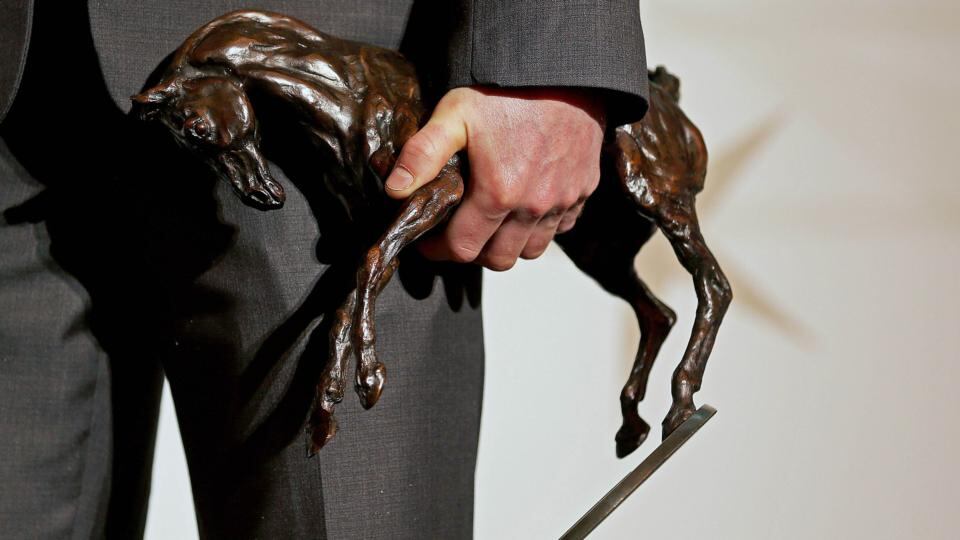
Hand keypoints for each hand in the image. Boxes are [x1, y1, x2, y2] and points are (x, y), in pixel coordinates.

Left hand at [384, 86, 604, 269]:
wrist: (564, 69)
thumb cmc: (508, 89)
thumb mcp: (454, 113)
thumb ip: (422, 153)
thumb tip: (396, 189)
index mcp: (498, 193)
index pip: (463, 249)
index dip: (439, 250)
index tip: (429, 240)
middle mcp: (533, 206)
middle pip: (499, 259)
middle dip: (474, 252)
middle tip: (458, 232)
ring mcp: (563, 200)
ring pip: (532, 249)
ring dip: (509, 244)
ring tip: (491, 222)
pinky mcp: (584, 190)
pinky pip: (562, 227)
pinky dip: (542, 226)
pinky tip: (526, 206)